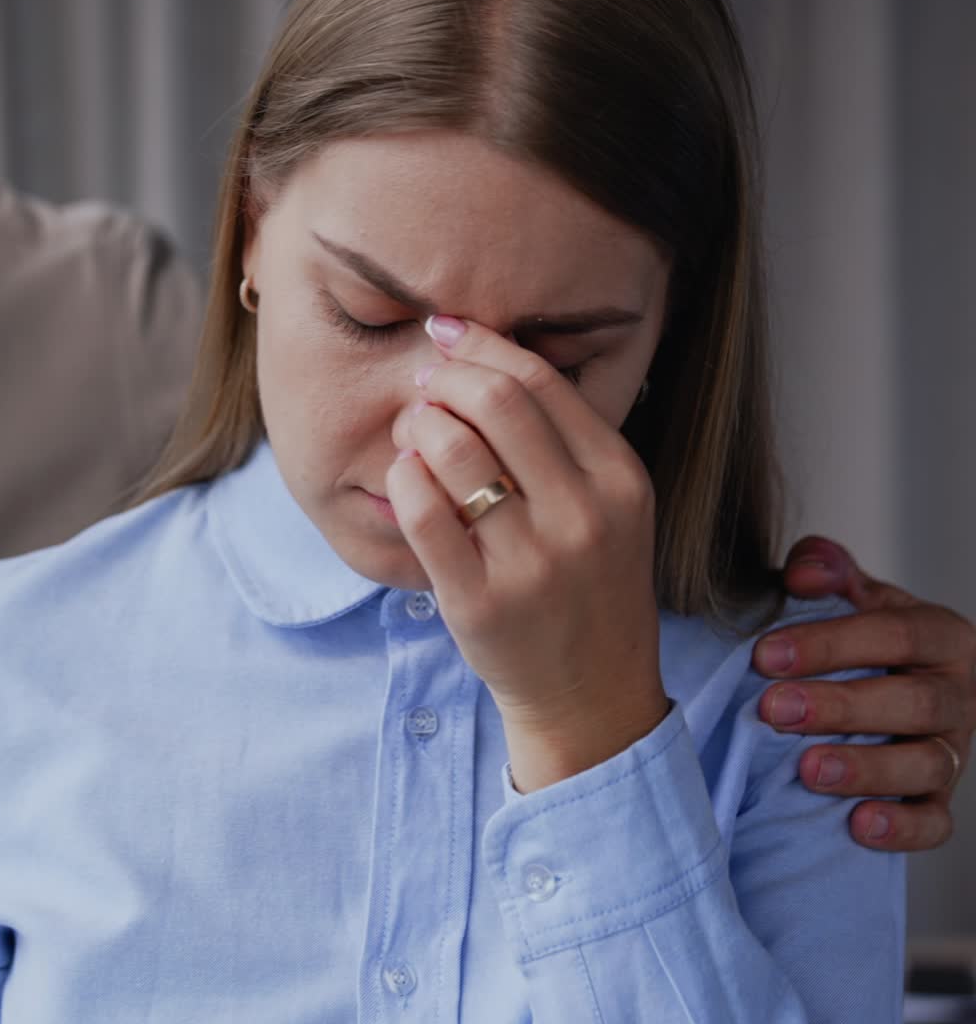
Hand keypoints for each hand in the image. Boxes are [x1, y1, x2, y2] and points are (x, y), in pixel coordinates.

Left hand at [385, 315, 667, 792]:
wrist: (592, 693)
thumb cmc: (588, 585)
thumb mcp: (608, 507)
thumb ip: (563, 439)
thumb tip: (483, 355)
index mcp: (620, 479)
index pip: (541, 380)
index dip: (481, 343)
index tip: (445, 331)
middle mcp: (583, 515)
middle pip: (495, 401)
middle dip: (444, 377)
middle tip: (425, 384)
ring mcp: (533, 562)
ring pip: (453, 449)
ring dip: (419, 425)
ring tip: (414, 434)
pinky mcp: (479, 601)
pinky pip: (422, 513)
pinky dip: (402, 479)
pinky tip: (405, 478)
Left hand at [754, 535, 975, 850]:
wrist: (886, 676)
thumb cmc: (857, 633)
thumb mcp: (849, 593)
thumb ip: (826, 569)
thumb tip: (804, 572)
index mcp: (939, 635)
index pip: (894, 635)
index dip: (830, 644)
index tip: (766, 655)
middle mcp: (957, 694)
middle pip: (913, 702)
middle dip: (840, 707)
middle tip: (775, 709)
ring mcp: (952, 750)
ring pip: (927, 765)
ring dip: (867, 769)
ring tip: (809, 771)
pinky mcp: (941, 798)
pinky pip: (936, 821)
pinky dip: (902, 827)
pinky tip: (857, 826)